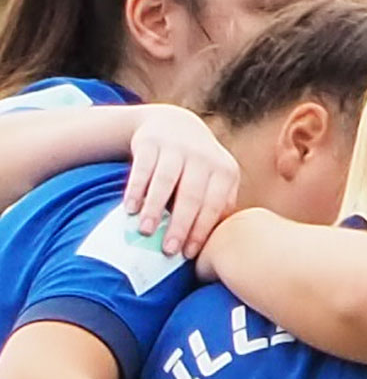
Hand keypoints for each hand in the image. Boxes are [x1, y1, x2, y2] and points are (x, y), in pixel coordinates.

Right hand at [123, 105, 239, 257]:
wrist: (174, 124)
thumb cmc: (199, 166)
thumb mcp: (217, 180)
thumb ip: (219, 205)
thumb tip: (219, 244)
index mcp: (224, 172)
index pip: (213, 206)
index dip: (201, 231)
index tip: (188, 254)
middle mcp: (204, 158)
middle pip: (191, 197)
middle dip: (179, 226)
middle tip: (168, 250)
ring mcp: (177, 148)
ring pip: (165, 182)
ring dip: (154, 208)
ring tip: (146, 231)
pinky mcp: (151, 143)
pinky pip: (142, 169)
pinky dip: (136, 189)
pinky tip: (130, 208)